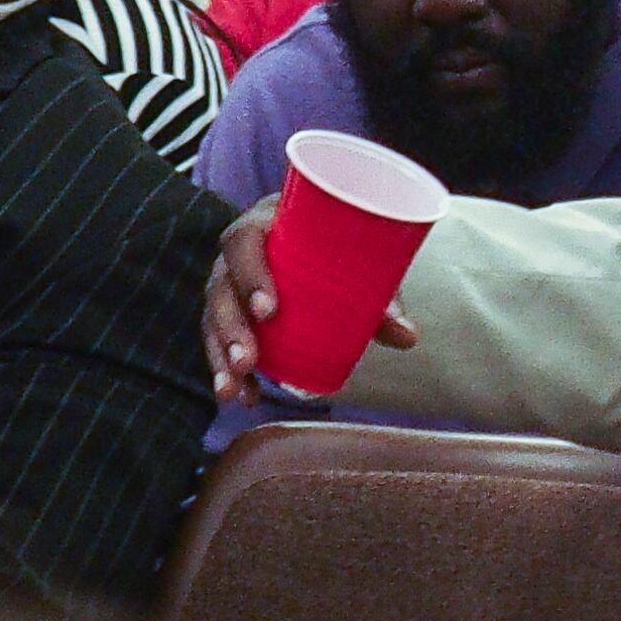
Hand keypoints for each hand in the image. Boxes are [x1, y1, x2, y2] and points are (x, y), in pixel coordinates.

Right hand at [202, 199, 411, 404]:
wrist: (324, 232)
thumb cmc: (340, 241)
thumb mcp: (360, 257)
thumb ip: (382, 294)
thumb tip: (407, 337)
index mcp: (264, 224)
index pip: (244, 242)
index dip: (252, 275)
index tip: (269, 310)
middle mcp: (237, 254)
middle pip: (222, 288)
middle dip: (232, 328)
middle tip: (250, 360)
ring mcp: (228, 283)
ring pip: (213, 318)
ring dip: (221, 356)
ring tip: (235, 388)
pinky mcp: (230, 309)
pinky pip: (218, 339)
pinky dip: (227, 370)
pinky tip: (241, 396)